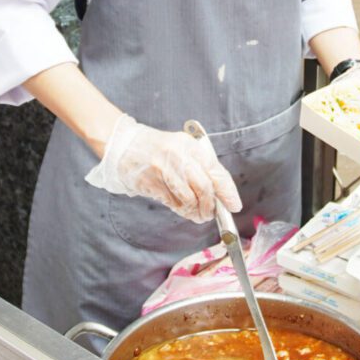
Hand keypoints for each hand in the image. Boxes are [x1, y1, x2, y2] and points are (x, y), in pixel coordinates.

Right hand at [85, 116, 240, 222]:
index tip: (234, 205)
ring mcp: (163, 170)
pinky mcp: (150, 183)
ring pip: (188, 199)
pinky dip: (182, 211)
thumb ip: (202, 167)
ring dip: (197, 212)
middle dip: (211, 206)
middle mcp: (178, 157)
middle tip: (212, 213)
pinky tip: (184, 210)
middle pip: (204, 188)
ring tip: (199, 214)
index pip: (216, 171)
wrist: (125, 145)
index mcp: (190, 146)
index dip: (228, 192)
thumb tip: (221, 194)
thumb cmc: (159, 149)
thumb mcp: (184, 148)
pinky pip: (172, 203)